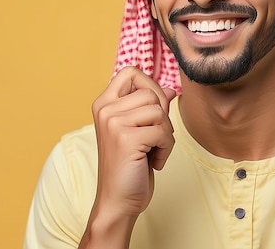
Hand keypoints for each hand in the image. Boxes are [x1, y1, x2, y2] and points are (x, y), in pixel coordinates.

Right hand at [80, 67, 176, 246]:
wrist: (117, 201)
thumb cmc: (130, 166)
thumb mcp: (140, 131)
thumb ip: (151, 107)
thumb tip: (171, 88)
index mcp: (103, 104)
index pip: (130, 71)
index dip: (149, 85)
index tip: (152, 111)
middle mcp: (105, 110)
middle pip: (151, 92)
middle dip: (162, 116)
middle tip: (154, 137)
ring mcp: (113, 123)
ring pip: (159, 111)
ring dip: (166, 134)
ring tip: (153, 150)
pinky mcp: (126, 139)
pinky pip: (164, 132)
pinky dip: (166, 149)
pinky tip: (154, 162)